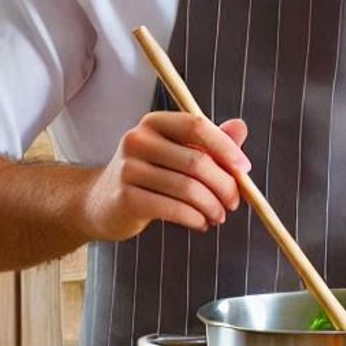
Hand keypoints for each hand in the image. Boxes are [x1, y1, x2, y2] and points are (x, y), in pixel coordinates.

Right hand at [80, 112, 250, 241]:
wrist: (101, 203)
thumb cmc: (150, 175)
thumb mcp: (179, 153)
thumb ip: (211, 141)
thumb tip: (241, 127)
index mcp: (154, 122)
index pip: (197, 126)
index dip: (226, 147)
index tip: (245, 169)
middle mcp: (137, 140)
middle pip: (197, 162)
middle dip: (225, 186)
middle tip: (234, 203)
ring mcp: (128, 169)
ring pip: (189, 189)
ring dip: (213, 206)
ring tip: (219, 216)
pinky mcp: (125, 198)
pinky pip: (174, 209)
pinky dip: (196, 218)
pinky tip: (202, 223)